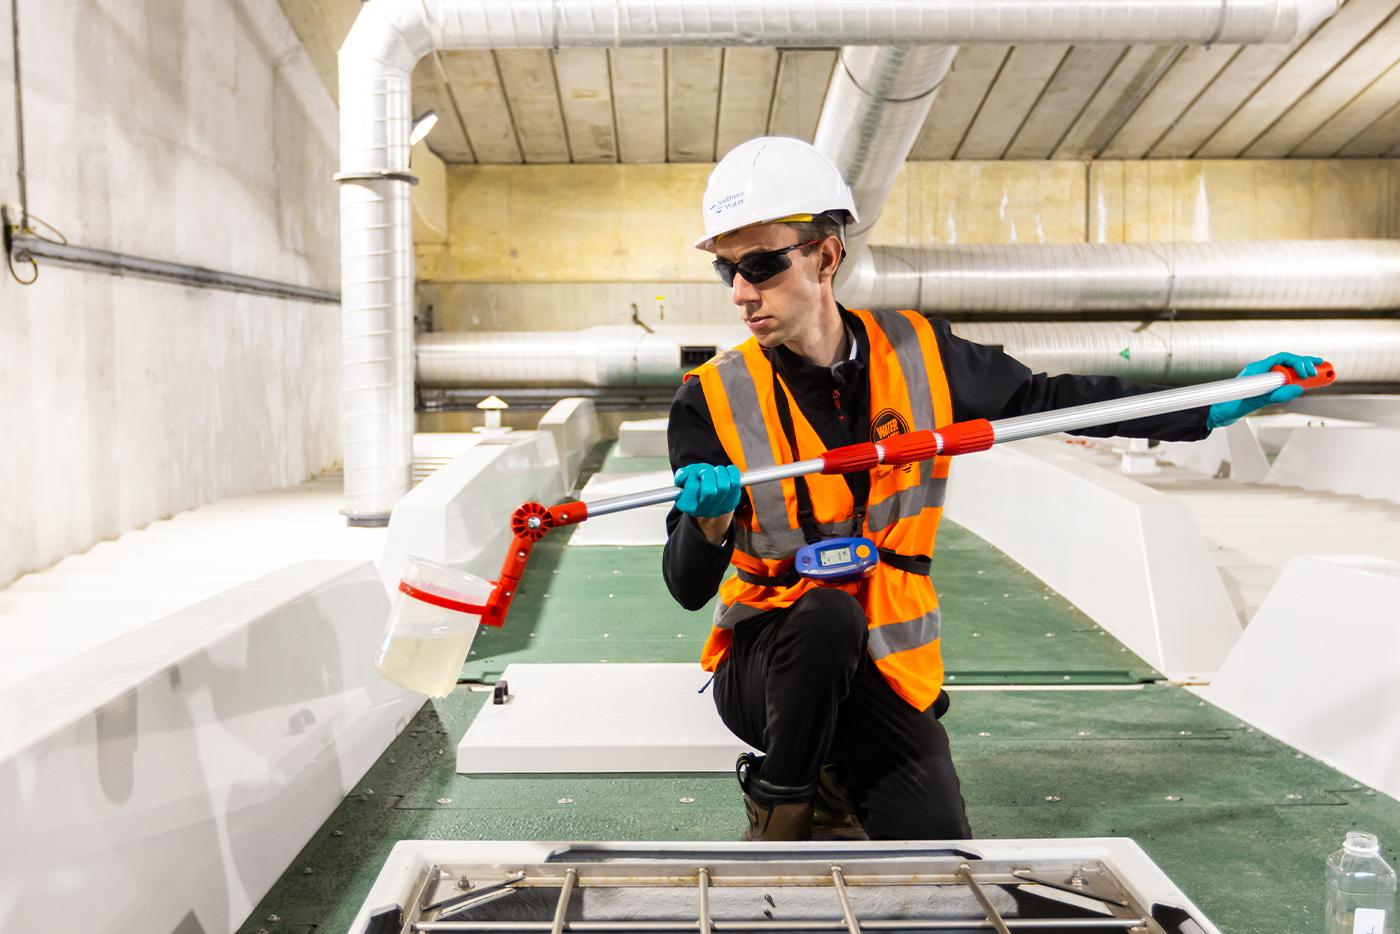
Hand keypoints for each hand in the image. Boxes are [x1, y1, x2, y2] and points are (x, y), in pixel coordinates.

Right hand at [674, 463, 741, 517]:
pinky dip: (732, 472)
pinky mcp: (732, 502)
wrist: (711, 493)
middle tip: (706, 472)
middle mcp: (704, 509)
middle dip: (708, 474)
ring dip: (720, 472)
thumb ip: (681, 475)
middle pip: (710, 490)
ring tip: (716, 472)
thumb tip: (682, 477)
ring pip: (724, 486)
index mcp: (688, 505)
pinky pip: (736, 483)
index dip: (693, 476)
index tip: (694, 475)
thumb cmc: (697, 483)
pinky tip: (726, 472)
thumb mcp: (685, 478)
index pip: (692, 487)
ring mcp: (719, 507)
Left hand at [1207, 352, 1324, 429]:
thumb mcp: (1252, 402)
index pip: (1281, 358)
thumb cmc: (1227, 406)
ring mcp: (1262, 379)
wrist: (1216, 415)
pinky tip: (1307, 383)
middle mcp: (1260, 371)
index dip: (1298, 363)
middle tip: (1322, 369)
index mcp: (1256, 369)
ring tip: (1320, 372)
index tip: (1308, 373)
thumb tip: (1296, 388)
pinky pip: (1283, 381)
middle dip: (1305, 364)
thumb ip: (1273, 395)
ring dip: (1303, 371)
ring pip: (1287, 371)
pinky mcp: (1264, 388)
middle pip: (1287, 362)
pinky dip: (1296, 380)